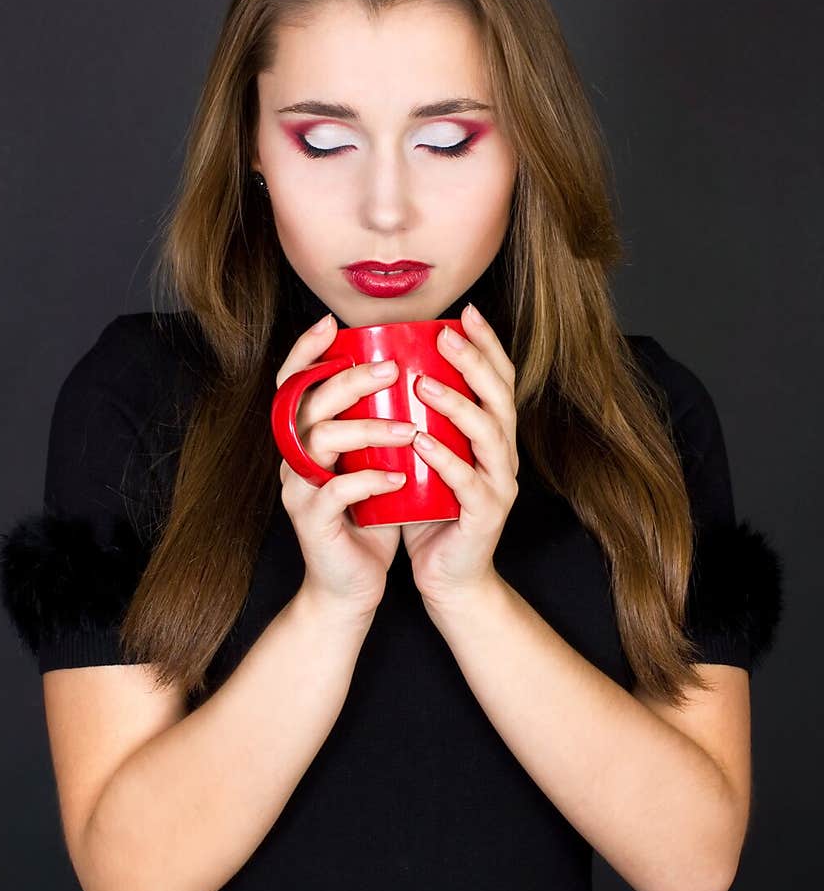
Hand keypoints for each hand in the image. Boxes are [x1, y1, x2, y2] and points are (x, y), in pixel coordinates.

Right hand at [275, 314, 416, 619]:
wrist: (350, 586)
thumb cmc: (368, 518)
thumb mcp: (372, 461)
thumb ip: (380, 423)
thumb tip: (415, 375)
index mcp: (305, 437)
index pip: (293, 383)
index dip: (305, 350)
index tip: (331, 323)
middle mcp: (293, 456)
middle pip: (305, 402)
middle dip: (347, 380)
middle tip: (389, 369)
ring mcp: (298, 488)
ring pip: (317, 441)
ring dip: (365, 429)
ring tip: (407, 431)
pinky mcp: (312, 521)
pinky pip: (334, 492)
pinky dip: (368, 481)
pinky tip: (397, 480)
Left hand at [400, 303, 518, 605]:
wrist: (448, 577)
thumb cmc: (431, 512)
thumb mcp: (426, 456)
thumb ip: (418, 418)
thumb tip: (386, 368)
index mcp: (492, 436)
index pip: (498, 379)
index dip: (487, 345)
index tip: (465, 312)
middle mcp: (504, 454)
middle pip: (500, 397)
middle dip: (475, 361)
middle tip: (446, 336)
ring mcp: (499, 484)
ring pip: (489, 434)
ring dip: (457, 404)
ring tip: (424, 382)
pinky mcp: (485, 516)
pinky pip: (468, 482)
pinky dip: (446, 459)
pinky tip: (421, 440)